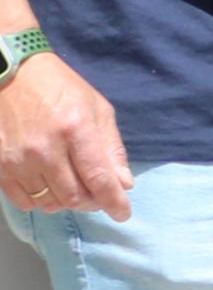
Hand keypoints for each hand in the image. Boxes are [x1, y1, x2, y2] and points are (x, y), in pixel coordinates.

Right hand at [0, 50, 129, 222]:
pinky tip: (49, 187)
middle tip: (97, 195)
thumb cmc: (60, 88)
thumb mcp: (97, 109)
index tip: (123, 214)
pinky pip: (25, 201)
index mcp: (75, 130)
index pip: (99, 179)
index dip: (114, 202)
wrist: (11, 75)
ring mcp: (18, 160)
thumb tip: (123, 184)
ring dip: (68, 202)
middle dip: (92, 202)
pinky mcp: (0, 166)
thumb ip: (111, 148)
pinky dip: (42, 201)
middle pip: (75, 197)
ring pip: (50, 202)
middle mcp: (45, 149)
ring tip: (74, 187)